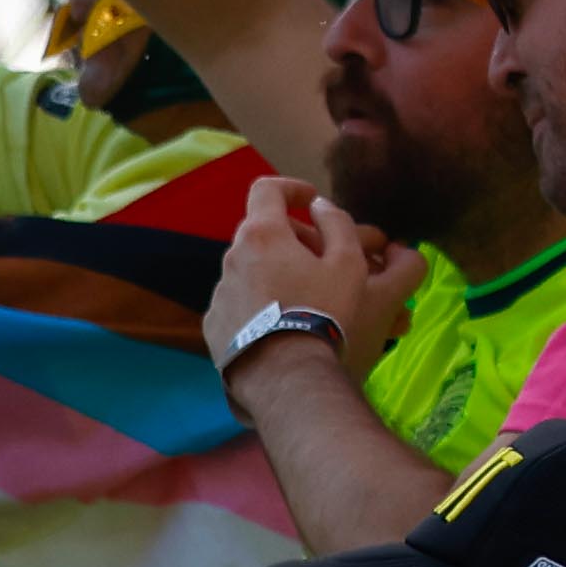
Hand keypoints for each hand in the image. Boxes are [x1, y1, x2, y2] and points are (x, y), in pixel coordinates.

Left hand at [211, 181, 421, 375]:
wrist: (286, 379)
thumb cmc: (325, 313)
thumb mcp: (351, 264)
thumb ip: (339, 224)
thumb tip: (321, 207)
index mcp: (263, 235)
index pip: (267, 189)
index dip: (292, 187)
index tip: (314, 202)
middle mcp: (232, 259)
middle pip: (264, 233)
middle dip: (297, 239)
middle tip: (329, 261)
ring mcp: (219, 296)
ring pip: (253, 271)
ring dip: (280, 273)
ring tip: (312, 301)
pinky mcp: (214, 329)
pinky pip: (241, 303)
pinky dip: (263, 304)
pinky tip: (287, 328)